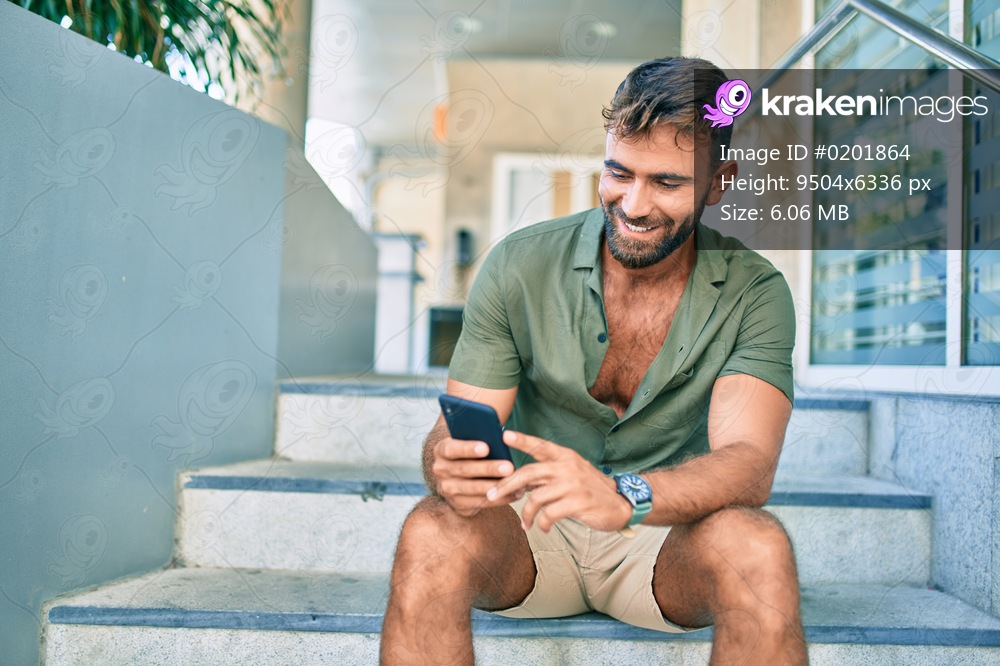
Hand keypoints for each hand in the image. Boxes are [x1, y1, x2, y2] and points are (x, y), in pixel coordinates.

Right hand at [430, 435, 516, 516]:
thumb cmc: (470, 451)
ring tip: (515, 481)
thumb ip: (478, 435)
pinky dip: (500, 500)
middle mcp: (440, 471)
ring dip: (495, 486)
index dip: (468, 448)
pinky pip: (480, 504)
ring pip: (473, 489)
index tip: (486, 446)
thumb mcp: (468, 440)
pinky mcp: (458, 506)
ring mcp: (447, 490)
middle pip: (465, 470)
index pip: (452, 448)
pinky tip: (516, 493)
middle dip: (488, 469)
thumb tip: (500, 433)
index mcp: (441, 450)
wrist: (454, 475)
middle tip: (509, 466)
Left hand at [486, 430, 631, 532]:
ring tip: (525, 523)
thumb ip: (547, 475)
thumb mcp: (571, 474)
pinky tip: (543, 528)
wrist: (621, 503)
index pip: (540, 446)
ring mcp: (573, 485)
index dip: (522, 440)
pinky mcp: (578, 503)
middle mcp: (568, 467)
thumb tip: (518, 482)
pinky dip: (542, 523)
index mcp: (565, 457)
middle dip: (506, 486)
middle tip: (491, 496)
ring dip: (525, 514)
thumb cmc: (591, 489)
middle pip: (528, 473)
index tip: (504, 434)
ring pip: (536, 498)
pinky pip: (549, 514)